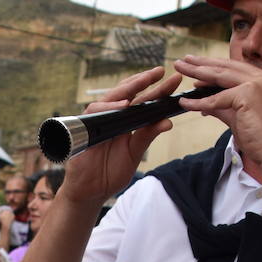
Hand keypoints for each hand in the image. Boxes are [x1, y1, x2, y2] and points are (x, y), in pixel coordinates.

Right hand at [61, 67, 181, 207]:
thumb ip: (147, 136)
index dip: (158, 90)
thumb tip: (168, 122)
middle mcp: (114, 118)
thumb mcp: (134, 152)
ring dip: (130, 87)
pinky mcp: (87, 127)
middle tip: (161, 70)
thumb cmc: (111, 172)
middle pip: (130, 93)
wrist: (91, 191)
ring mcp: (100, 120)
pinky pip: (97, 111)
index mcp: (128, 122)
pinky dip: (110, 106)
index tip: (175, 80)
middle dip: (145, 80)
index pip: (144, 102)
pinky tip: (124, 104)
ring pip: (113, 96)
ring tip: (146, 79)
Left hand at [173, 56, 261, 170]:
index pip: (235, 68)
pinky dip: (199, 101)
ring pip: (220, 76)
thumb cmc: (260, 137)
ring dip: (197, 71)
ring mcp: (257, 84)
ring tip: (180, 68)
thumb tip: (204, 104)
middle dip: (202, 63)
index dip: (214, 66)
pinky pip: (217, 98)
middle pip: (226, 67)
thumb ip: (223, 106)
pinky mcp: (248, 95)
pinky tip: (185, 102)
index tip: (197, 65)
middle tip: (183, 60)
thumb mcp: (239, 116)